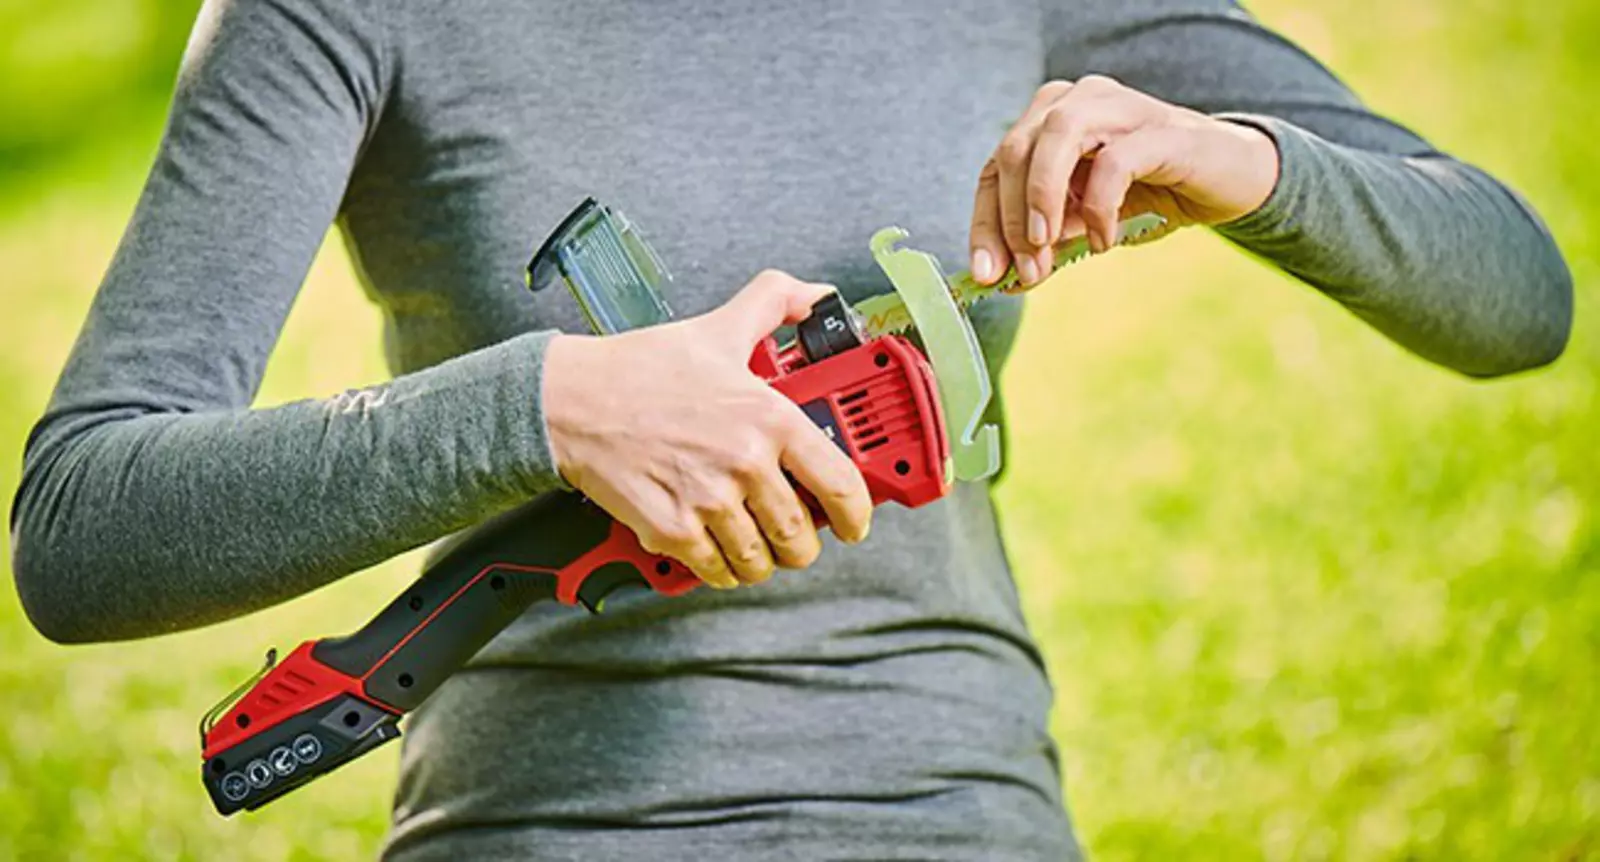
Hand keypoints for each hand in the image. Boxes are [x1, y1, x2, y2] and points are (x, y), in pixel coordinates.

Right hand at [541, 270, 872, 590]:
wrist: (571, 400)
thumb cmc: (641, 369)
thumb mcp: (718, 327)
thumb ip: (774, 303)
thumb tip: (816, 295)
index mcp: (768, 417)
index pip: (838, 482)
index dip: (856, 513)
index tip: (854, 523)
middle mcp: (745, 462)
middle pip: (800, 535)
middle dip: (803, 544)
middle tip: (796, 537)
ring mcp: (708, 500)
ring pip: (760, 561)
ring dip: (762, 561)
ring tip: (756, 545)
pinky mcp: (671, 530)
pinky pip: (716, 570)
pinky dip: (722, 570)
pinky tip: (718, 552)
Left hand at [970, 75, 1280, 287]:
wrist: (1231, 179)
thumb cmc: (1152, 195)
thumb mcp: (1085, 222)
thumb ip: (1048, 241)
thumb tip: (1004, 278)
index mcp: (1050, 118)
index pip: (996, 168)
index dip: (985, 223)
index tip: (985, 274)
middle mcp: (1078, 100)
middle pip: (1015, 151)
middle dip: (1012, 219)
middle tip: (1024, 271)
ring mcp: (1119, 107)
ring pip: (1055, 138)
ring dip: (1041, 201)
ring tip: (1047, 250)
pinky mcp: (1161, 129)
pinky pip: (1113, 162)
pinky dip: (1098, 207)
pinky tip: (1103, 240)